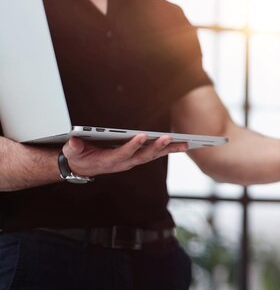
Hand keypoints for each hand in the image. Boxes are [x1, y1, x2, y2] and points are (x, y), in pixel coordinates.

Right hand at [62, 134, 187, 176]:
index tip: (142, 136)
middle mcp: (124, 163)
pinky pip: (155, 153)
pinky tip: (180, 144)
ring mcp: (132, 161)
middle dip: (157, 147)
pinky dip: (168, 149)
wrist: (82, 167)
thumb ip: (73, 147)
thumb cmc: (79, 156)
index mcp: (109, 161)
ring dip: (168, 150)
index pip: (123, 153)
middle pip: (143, 156)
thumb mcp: (72, 152)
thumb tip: (73, 141)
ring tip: (184, 144)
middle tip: (169, 138)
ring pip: (153, 155)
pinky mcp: (137, 158)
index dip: (133, 146)